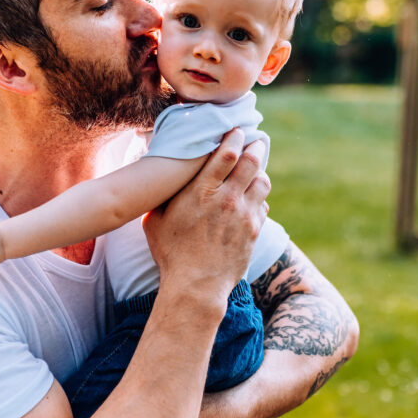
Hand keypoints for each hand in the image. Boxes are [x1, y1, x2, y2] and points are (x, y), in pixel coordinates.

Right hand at [143, 132, 269, 308]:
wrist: (196, 286)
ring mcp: (244, 215)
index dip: (234, 138)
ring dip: (260, 171)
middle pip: (251, 161)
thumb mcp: (155, 220)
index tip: (236, 131)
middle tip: (255, 141)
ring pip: (262, 182)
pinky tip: (252, 198)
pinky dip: (259, 198)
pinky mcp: (254, 231)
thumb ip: (161, 197)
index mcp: (201, 192)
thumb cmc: (171, 253)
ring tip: (255, 168)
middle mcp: (227, 199)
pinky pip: (263, 206)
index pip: (226, 153)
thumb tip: (155, 180)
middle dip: (255, 147)